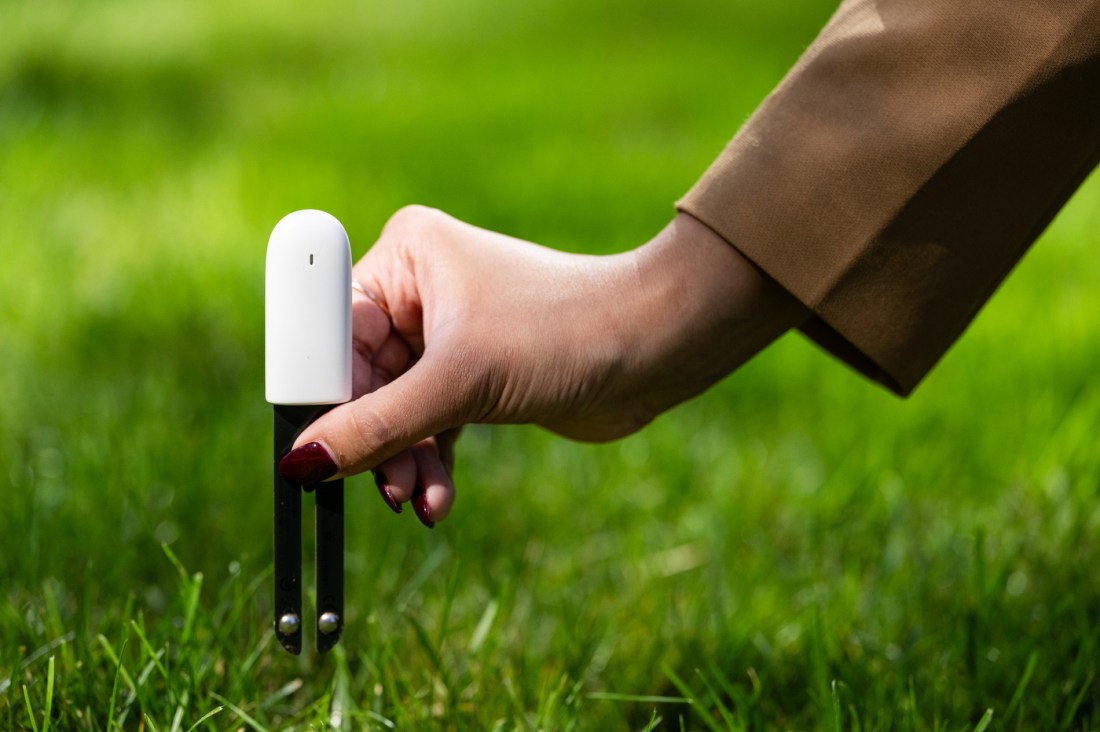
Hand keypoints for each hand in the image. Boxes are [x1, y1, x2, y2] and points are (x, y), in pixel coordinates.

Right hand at [278, 206, 807, 523]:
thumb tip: (298, 465)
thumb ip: (376, 427)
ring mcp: (447, 333)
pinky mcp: (473, 373)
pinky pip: (430, 422)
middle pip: (362, 377)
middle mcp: (420, 288)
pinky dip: (430, 460)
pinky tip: (437, 499)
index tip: (310, 452)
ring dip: (403, 459)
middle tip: (384, 489)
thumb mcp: (459, 383)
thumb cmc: (562, 336)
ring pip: (396, 407)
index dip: (322, 394)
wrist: (655, 351)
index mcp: (406, 256)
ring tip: (417, 502)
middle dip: (372, 439)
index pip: (333, 331)